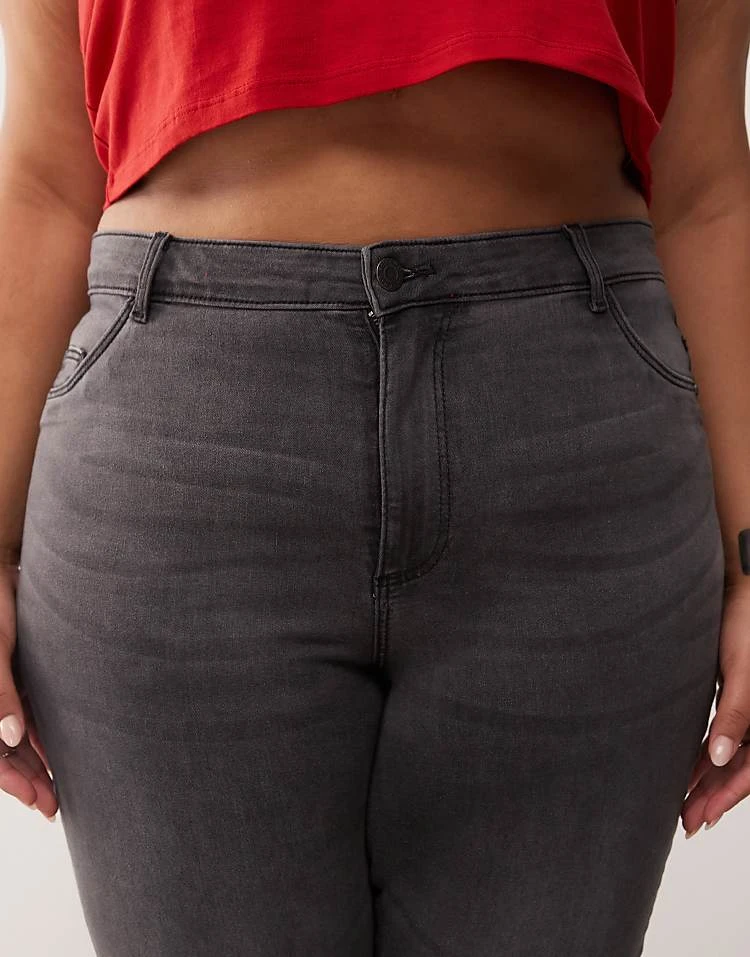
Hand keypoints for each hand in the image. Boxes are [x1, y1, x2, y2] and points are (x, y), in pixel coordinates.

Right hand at [0, 562, 57, 821]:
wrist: (3, 566)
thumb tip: (10, 737)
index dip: (12, 780)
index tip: (38, 800)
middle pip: (1, 750)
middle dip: (26, 781)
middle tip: (55, 806)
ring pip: (11, 738)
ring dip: (32, 764)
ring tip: (58, 790)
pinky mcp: (13, 676)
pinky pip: (21, 715)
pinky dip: (35, 737)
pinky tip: (53, 754)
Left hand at [681, 582, 749, 836]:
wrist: (741, 588)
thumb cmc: (746, 624)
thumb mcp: (741, 673)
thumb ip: (734, 715)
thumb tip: (718, 758)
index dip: (727, 797)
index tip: (701, 819)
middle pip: (741, 768)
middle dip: (714, 798)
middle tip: (686, 824)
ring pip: (731, 755)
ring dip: (709, 781)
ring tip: (684, 806)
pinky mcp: (736, 694)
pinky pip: (725, 734)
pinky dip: (707, 755)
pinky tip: (691, 769)